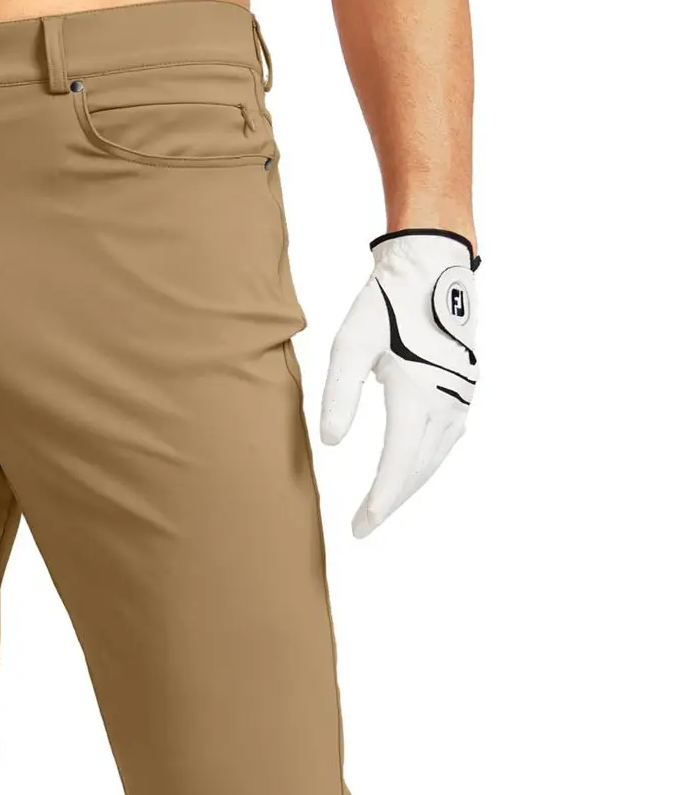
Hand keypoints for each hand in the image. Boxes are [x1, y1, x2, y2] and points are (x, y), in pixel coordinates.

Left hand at [320, 229, 478, 538]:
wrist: (433, 266)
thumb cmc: (387, 302)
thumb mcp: (351, 342)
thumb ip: (339, 394)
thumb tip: (331, 443)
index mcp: (418, 392)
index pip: (398, 463)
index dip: (380, 500)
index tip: (361, 527)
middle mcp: (447, 401)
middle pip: (418, 470)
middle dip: (390, 502)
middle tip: (362, 528)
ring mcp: (461, 397)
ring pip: (434, 459)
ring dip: (408, 486)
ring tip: (380, 507)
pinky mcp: (464, 390)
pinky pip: (444, 442)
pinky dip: (424, 464)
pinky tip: (408, 473)